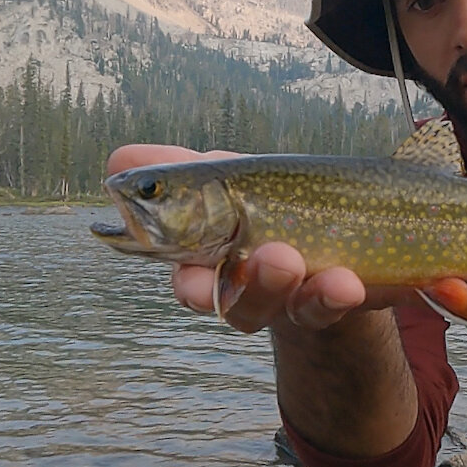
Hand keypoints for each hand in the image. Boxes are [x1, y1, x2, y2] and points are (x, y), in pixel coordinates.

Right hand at [105, 145, 416, 333]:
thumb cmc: (264, 203)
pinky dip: (337, 293)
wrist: (332, 233)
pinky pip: (334, 304)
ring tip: (297, 257)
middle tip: (272, 257)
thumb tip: (118, 161)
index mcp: (212, 264)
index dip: (192, 286)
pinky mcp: (336, 299)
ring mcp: (293, 297)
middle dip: (251, 286)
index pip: (192, 283)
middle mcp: (249, 290)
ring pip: (286, 304)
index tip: (193, 280)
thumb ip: (177, 170)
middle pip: (238, 303)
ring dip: (291, 283)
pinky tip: (348, 280)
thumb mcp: (223, 179)